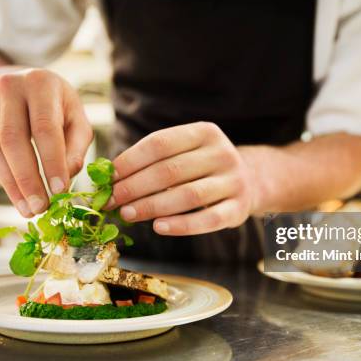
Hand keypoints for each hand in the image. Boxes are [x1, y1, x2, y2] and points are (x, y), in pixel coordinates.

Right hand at [0, 68, 92, 217]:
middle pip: (14, 140)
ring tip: (28, 209)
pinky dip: (1, 176)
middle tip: (40, 208)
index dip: (52, 162)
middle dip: (27, 179)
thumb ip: (77, 146)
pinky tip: (16, 195)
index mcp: (41, 83)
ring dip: (12, 184)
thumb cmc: (56, 105)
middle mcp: (10, 86)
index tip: (59, 190)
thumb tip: (68, 174)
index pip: (45, 128)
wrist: (17, 82)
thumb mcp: (76, 117)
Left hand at [107, 122, 257, 235]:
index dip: (130, 160)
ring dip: (152, 206)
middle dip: (135, 187)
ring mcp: (234, 181)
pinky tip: (158, 228)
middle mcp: (222, 153)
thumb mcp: (187, 152)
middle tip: (111, 200)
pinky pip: (208, 220)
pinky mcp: (239, 208)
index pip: (160, 143)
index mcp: (205, 132)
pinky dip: (181, 226)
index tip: (109, 177)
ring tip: (127, 214)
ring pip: (187, 195)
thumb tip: (112, 177)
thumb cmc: (204, 167)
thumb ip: (155, 160)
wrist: (251, 180)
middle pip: (170, 170)